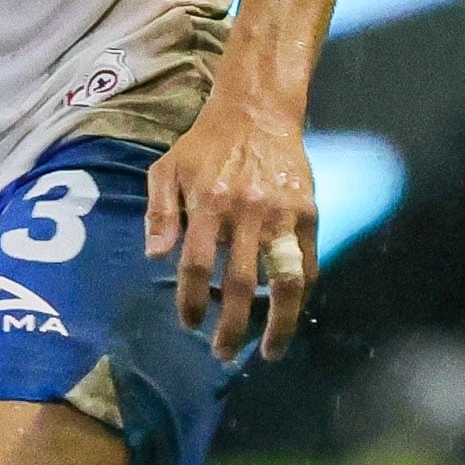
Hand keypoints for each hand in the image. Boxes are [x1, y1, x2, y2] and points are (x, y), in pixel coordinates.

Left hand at [149, 86, 316, 360]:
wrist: (257, 111)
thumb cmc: (205, 144)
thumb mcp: (166, 169)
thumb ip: (158, 213)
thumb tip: (156, 258)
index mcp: (208, 205)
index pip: (197, 265)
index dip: (192, 300)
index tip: (190, 324)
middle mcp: (247, 214)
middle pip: (241, 284)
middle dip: (232, 328)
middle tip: (222, 354)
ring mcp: (282, 216)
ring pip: (285, 281)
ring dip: (280, 324)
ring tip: (271, 351)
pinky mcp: (308, 212)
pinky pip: (307, 263)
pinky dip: (300, 294)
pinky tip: (289, 312)